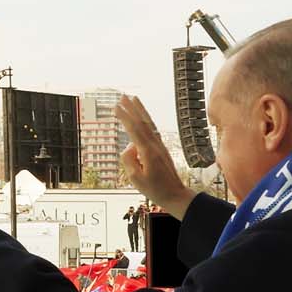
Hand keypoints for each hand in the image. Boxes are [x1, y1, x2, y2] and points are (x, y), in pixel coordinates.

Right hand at [114, 96, 195, 217]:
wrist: (176, 195)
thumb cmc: (155, 189)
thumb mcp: (135, 179)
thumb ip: (129, 160)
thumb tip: (129, 147)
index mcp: (148, 152)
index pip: (134, 130)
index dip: (125, 117)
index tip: (115, 107)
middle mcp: (155, 146)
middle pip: (143, 122)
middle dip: (132, 108)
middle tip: (123, 96)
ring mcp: (160, 146)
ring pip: (149, 124)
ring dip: (141, 110)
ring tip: (134, 99)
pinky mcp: (161, 149)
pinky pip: (152, 130)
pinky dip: (146, 120)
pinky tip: (142, 117)